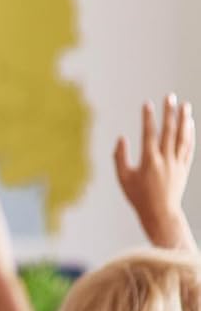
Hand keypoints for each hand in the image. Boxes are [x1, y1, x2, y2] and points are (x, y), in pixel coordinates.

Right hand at [114, 94, 195, 249]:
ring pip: (182, 137)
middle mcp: (166, 159)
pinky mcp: (184, 167)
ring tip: (185, 105)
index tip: (147, 104)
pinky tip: (190, 124)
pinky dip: (190, 134)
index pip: (149, 134)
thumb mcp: (123, 178)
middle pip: (169, 131)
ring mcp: (177, 163)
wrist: (160, 213)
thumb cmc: (138, 197)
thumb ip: (120, 157)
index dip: (148, 118)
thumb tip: (121, 138)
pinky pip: (188, 147)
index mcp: (149, 161)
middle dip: (169, 112)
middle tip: (170, 97)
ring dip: (184, 120)